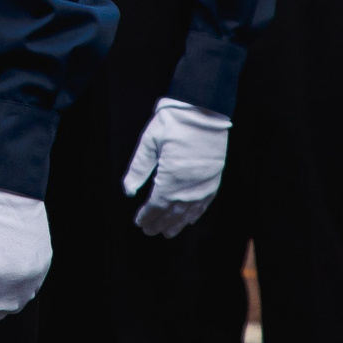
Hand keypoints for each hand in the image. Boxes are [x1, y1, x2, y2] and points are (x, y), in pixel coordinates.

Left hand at [121, 99, 231, 236]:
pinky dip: (196, 214)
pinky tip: (189, 220)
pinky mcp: (214, 178)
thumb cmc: (173, 122)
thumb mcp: (149, 142)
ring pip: (189, 212)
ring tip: (167, 233)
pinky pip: (205, 203)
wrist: (204, 109)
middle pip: (172, 212)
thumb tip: (128, 191)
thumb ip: (138, 169)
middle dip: (159, 223)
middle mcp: (189, 187)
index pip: (156, 205)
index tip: (139, 222)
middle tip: (149, 231)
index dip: (147, 215)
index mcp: (170, 178)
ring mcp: (204, 184)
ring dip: (177, 223)